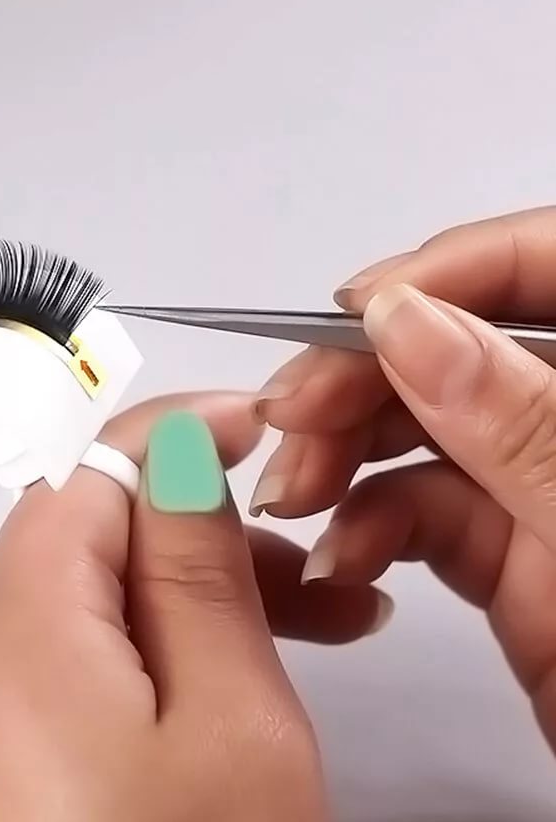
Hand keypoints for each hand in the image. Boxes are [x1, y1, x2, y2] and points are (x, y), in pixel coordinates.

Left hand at [0, 392, 389, 821]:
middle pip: (74, 551)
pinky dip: (103, 681)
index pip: (90, 471)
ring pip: (56, 623)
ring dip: (155, 617)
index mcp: (11, 626)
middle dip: (189, 546)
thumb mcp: (228, 731)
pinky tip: (171, 721)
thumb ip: (198, 575)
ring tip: (267, 655)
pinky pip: (24, 692)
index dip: (176, 436)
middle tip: (303, 581)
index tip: (253, 429)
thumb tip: (179, 458)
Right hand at [250, 207, 555, 749]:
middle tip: (291, 413)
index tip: (356, 311)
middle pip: (457, 347)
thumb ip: (520, 421)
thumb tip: (405, 319)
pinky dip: (363, 529)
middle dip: (361, 376)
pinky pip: (418, 515)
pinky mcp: (510, 558)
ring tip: (292, 493)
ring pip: (422, 431)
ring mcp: (546, 489)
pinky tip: (336, 558)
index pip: (544, 262)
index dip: (447, 270)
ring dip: (342, 454)